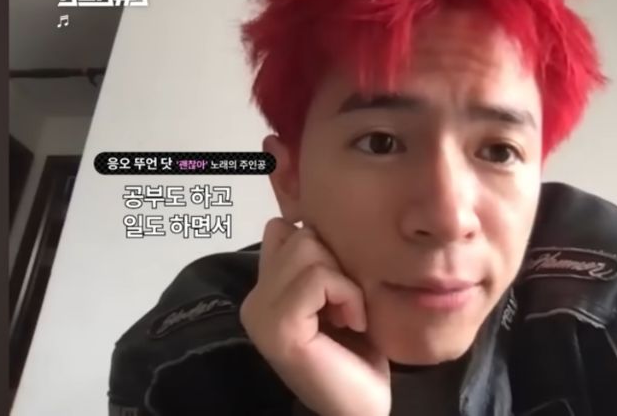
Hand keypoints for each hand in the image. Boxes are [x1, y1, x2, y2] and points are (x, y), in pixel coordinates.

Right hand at [241, 218, 390, 415]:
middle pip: (299, 234)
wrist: (362, 408)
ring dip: (345, 280)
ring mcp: (260, 315)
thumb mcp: (338, 295)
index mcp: (264, 291)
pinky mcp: (278, 328)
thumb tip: (296, 219)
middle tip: (347, 305)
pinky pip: (318, 278)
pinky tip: (353, 323)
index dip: (321, 246)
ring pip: (307, 249)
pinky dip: (348, 295)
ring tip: (349, 315)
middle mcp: (253, 300)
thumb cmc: (359, 354)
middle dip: (337, 263)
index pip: (282, 229)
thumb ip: (317, 263)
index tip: (339, 287)